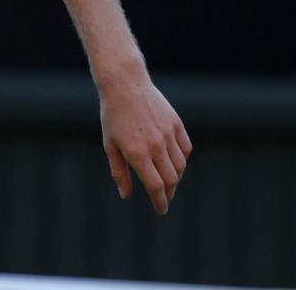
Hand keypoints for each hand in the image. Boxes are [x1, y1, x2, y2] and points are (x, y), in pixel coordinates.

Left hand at [99, 68, 190, 214]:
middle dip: (169, 194)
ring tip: (167, 181)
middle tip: (164, 198)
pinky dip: (182, 160)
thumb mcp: (110, 145)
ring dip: (176, 178)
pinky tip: (173, 162)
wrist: (125, 85)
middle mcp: (155, 146)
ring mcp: (168, 134)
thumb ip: (119, 172)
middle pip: (171, 180)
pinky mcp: (176, 124)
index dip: (160, 202)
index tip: (161, 210)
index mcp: (137, 153)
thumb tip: (126, 195)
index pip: (155, 187)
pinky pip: (185, 149)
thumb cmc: (113, 116)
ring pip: (180, 166)